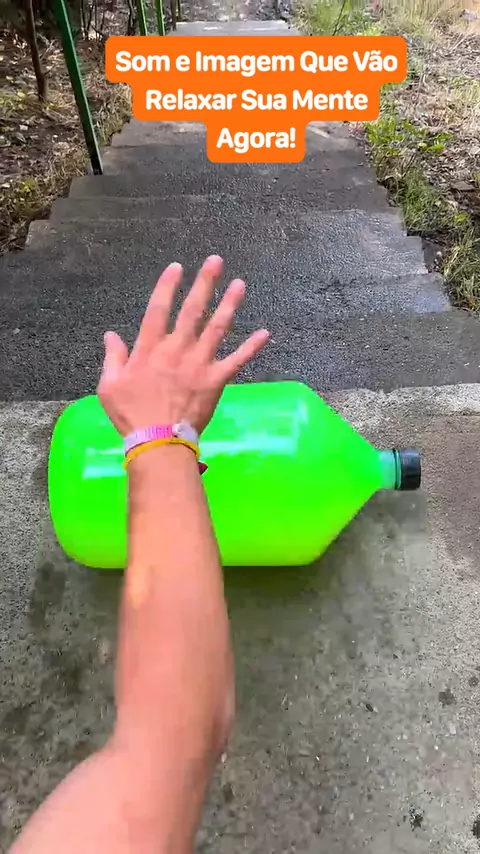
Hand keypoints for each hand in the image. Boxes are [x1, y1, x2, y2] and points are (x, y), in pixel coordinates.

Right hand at [98, 255, 268, 436]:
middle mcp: (177, 349)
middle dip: (205, 283)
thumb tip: (111, 335)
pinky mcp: (216, 380)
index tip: (177, 267)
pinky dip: (251, 347)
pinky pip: (237, 360)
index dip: (168, 286)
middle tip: (216, 261)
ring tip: (240, 284)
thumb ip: (113, 357)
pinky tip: (265, 333)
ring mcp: (199, 363)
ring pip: (218, 327)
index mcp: (150, 349)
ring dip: (230, 304)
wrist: (158, 440)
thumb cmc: (131, 415)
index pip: (158, 309)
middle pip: (192, 310)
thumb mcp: (109, 385)